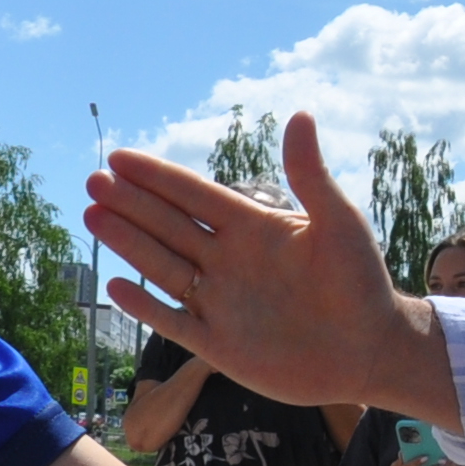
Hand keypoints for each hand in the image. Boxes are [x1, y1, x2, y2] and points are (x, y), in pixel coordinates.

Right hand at [86, 118, 437, 413]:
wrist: (373, 350)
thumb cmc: (363, 283)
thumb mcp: (339, 223)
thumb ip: (311, 175)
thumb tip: (300, 114)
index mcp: (254, 228)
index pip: (195, 196)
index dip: (158, 177)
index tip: (120, 157)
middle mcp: (230, 261)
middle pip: (169, 226)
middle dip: (131, 203)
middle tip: (93, 179)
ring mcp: (221, 302)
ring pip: (162, 266)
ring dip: (128, 242)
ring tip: (91, 215)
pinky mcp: (219, 345)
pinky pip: (173, 321)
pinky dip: (144, 305)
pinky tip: (115, 284)